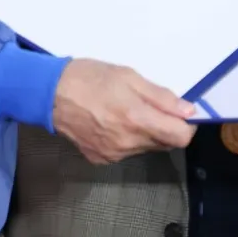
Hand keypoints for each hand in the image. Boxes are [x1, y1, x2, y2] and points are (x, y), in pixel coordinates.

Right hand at [52, 57, 196, 162]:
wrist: (49, 94)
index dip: (186, 126)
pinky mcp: (101, 159)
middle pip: (164, 144)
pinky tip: (112, 123)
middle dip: (165, 127)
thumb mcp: (129, 77)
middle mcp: (128, 143)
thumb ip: (161, 97)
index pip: (180, 137)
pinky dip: (128, 139)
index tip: (181, 113)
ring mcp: (113, 154)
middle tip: (151, 106)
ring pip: (146, 148)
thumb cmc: (90, 78)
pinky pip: (127, 152)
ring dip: (146, 133)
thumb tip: (188, 111)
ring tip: (127, 111)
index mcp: (137, 119)